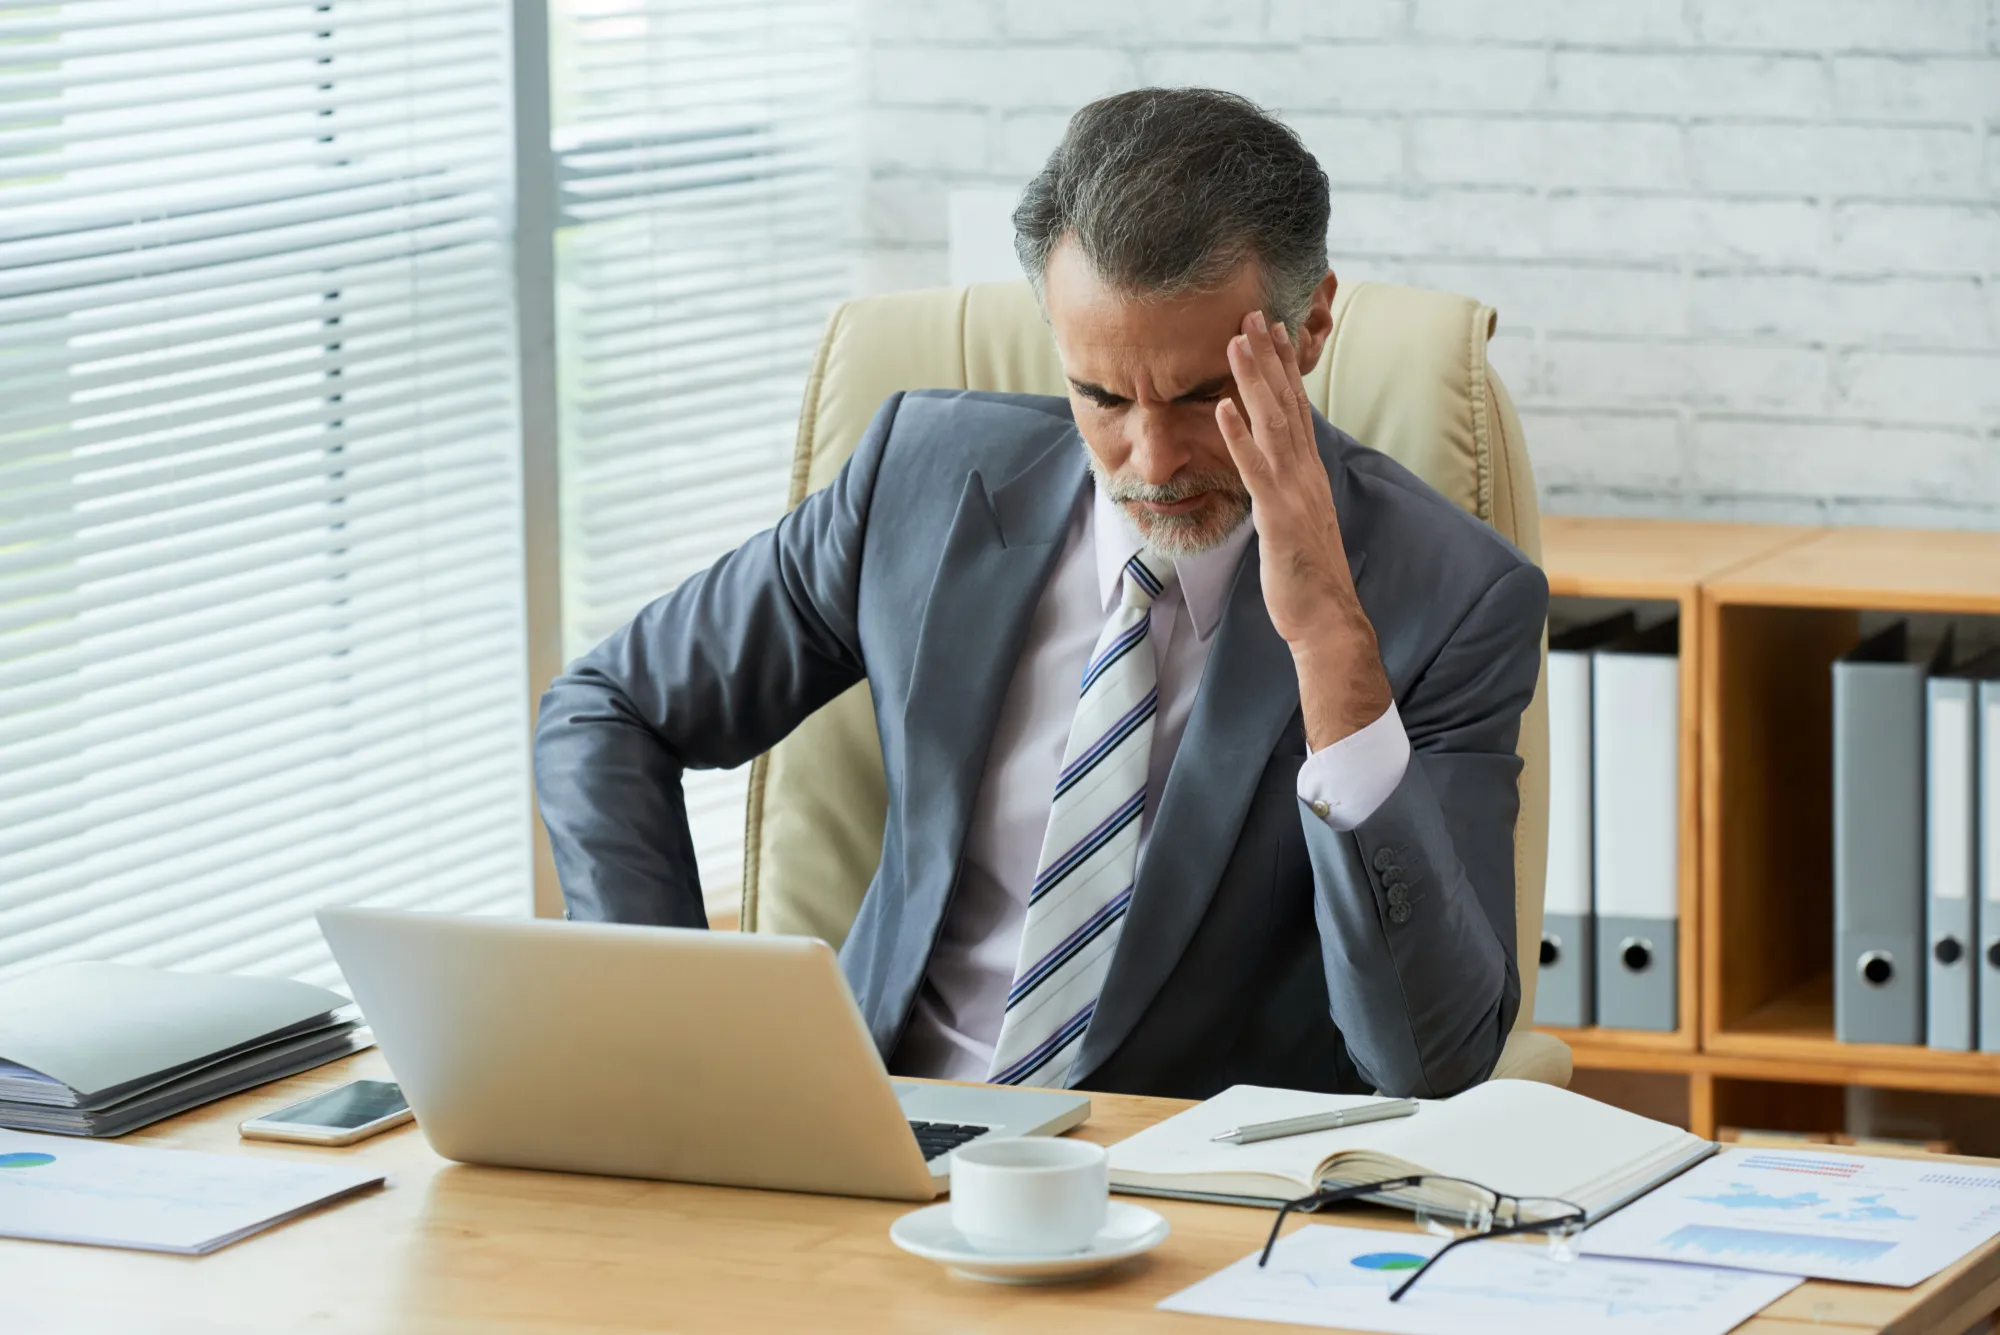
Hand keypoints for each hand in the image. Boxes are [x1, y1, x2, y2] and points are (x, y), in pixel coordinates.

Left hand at [1217, 310, 1392, 746]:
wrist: (1327, 618)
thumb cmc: (1308, 575)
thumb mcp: (1297, 520)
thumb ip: (1288, 489)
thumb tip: (1277, 468)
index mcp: (1309, 472)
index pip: (1295, 408)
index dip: (1283, 368)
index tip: (1272, 329)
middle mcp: (1306, 473)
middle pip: (1286, 404)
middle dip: (1269, 358)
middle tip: (1253, 314)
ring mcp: (1295, 493)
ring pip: (1273, 426)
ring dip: (1254, 382)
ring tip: (1237, 343)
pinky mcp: (1280, 517)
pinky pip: (1257, 471)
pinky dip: (1240, 438)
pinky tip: (1223, 410)